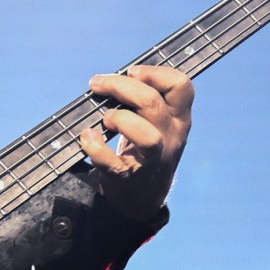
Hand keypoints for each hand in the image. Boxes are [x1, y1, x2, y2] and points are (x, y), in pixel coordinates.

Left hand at [82, 65, 194, 221]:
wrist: (142, 197)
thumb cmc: (145, 149)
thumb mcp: (158, 123)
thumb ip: (147, 100)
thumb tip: (116, 77)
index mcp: (178, 118)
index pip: (181, 87)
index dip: (155, 73)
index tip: (131, 72)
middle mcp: (171, 138)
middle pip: (153, 103)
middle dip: (120, 86)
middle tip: (98, 84)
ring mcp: (152, 160)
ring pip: (147, 137)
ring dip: (120, 120)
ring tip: (106, 119)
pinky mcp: (129, 178)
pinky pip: (112, 163)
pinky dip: (95, 148)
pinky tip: (87, 138)